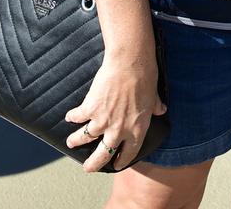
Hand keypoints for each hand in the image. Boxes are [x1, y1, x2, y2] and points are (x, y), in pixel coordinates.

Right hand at [64, 54, 165, 172]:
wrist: (130, 62)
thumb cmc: (145, 76)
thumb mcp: (154, 95)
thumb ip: (155, 106)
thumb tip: (161, 110)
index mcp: (137, 129)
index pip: (129, 153)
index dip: (122, 160)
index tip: (116, 165)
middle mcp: (118, 130)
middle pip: (103, 155)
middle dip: (94, 164)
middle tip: (88, 167)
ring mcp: (102, 121)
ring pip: (84, 138)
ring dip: (76, 141)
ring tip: (71, 142)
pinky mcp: (90, 109)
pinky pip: (77, 117)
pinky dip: (72, 117)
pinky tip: (69, 117)